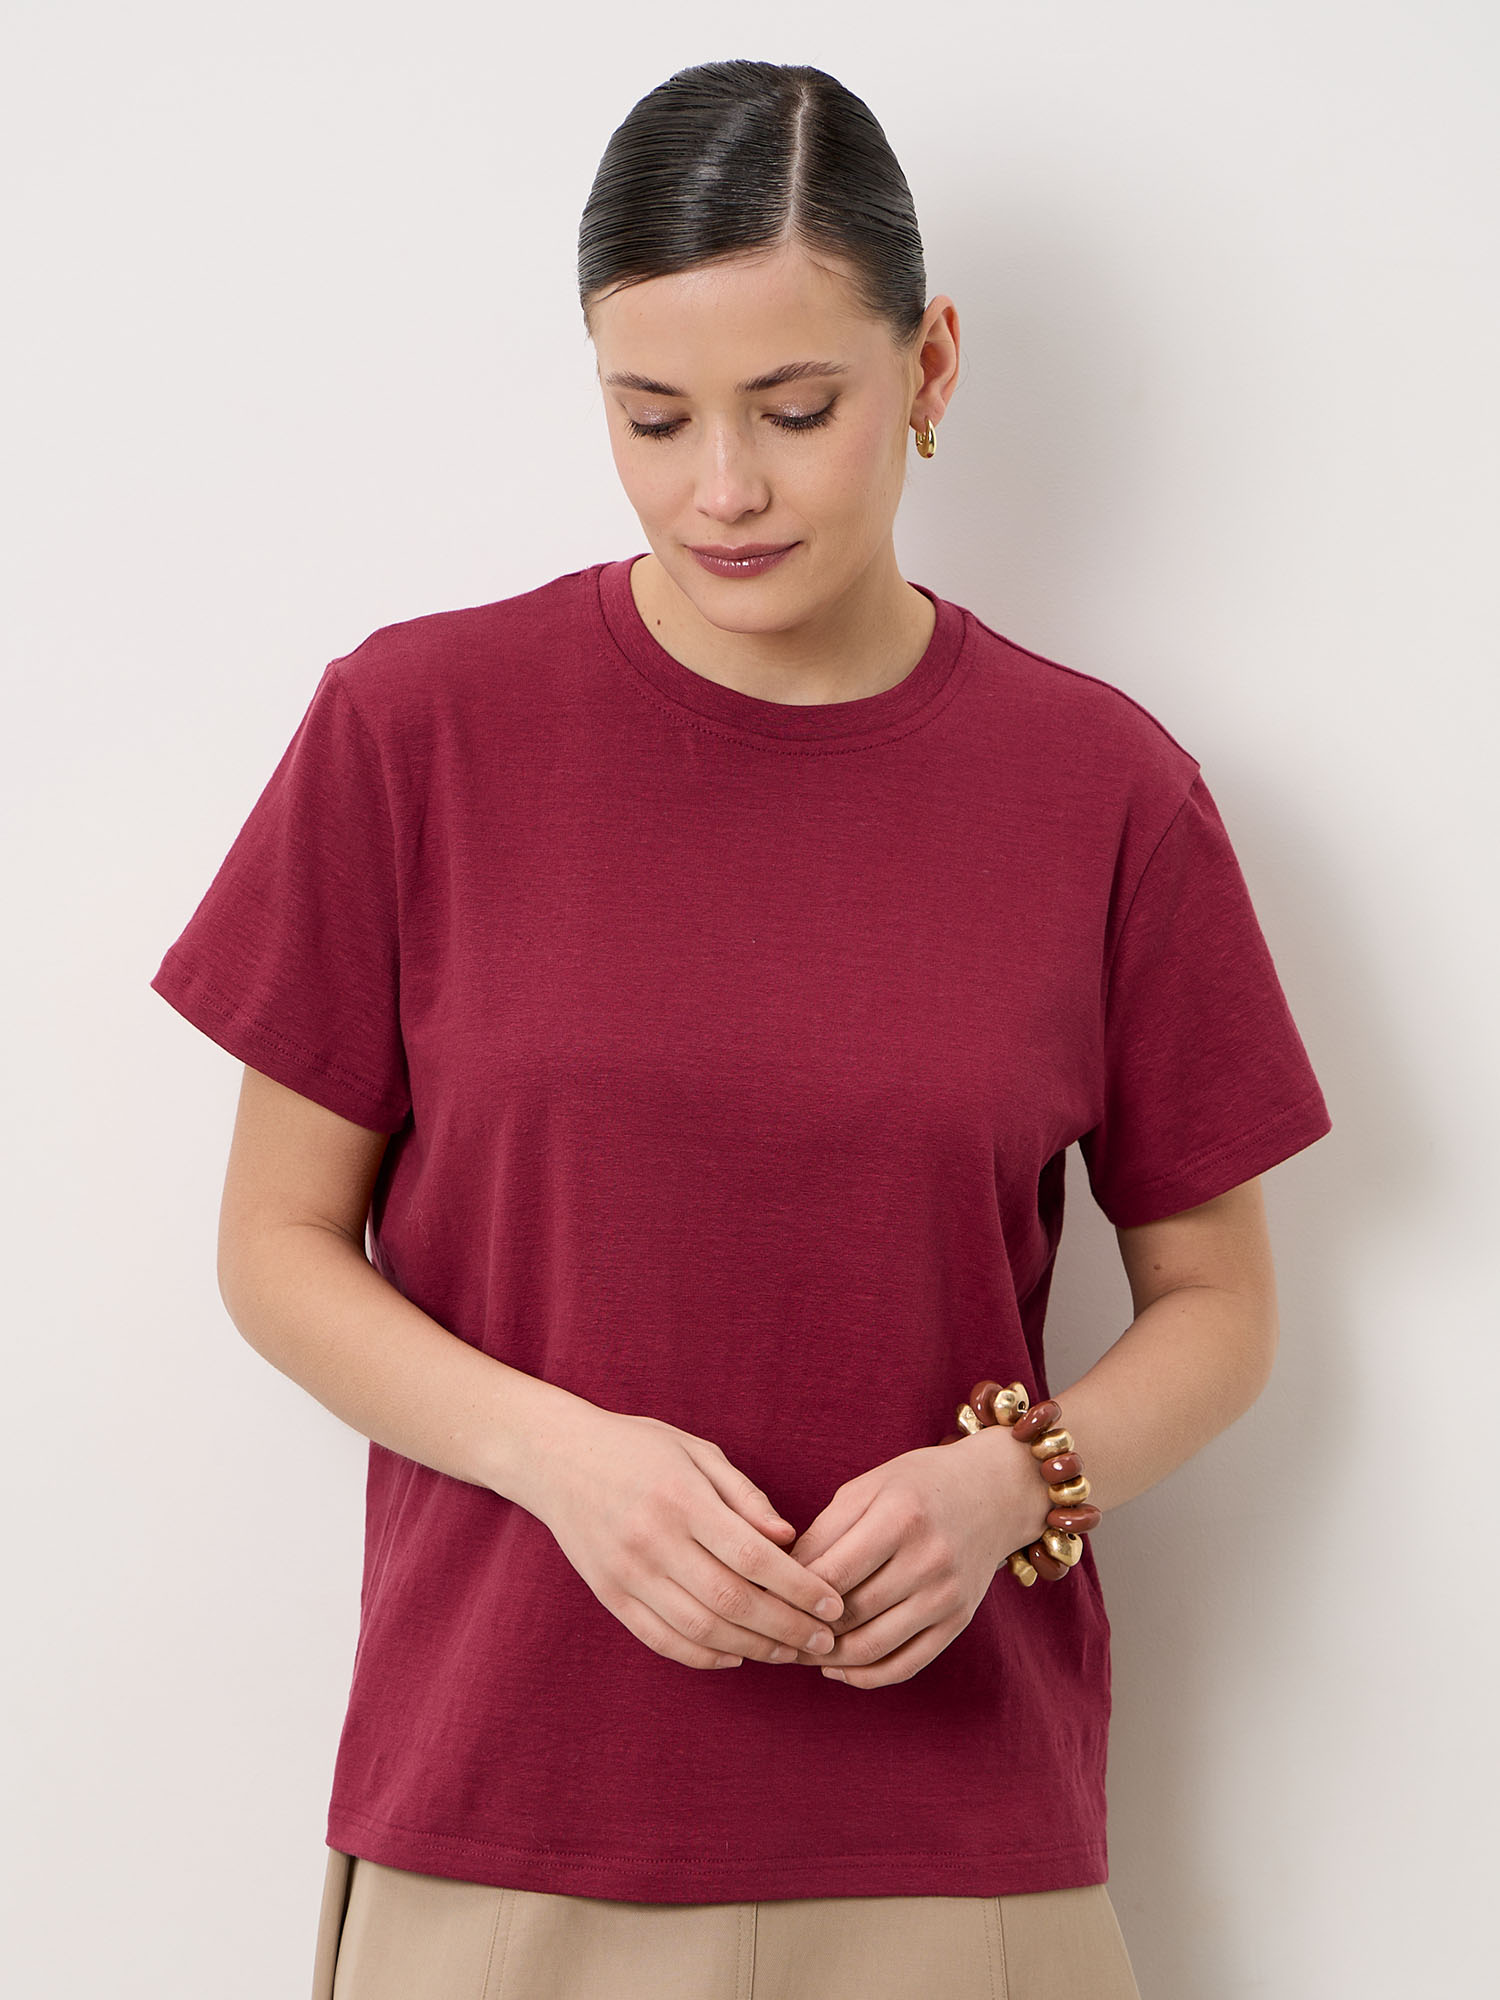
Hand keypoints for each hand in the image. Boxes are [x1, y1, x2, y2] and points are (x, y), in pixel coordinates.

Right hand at [529, 1406, 844, 1671]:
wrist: (557, 1458)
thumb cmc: (637, 1447)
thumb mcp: (697, 1451)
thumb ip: (745, 1496)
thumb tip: (789, 1540)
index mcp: (682, 1500)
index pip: (754, 1558)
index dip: (800, 1588)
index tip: (834, 1604)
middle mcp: (653, 1540)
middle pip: (732, 1601)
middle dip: (787, 1628)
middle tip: (824, 1641)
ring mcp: (627, 1573)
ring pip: (700, 1629)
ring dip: (753, 1649)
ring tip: (790, 1653)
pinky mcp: (609, 1596)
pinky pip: (661, 1640)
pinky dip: (703, 1656)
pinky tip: (737, 1656)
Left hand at [784, 1430, 1051, 1687]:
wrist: (994, 1493)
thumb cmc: (917, 1485)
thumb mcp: (866, 1489)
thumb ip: (824, 1533)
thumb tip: (780, 1580)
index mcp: (900, 1516)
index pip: (832, 1573)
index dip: (792, 1594)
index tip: (762, 1600)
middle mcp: (929, 1559)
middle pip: (850, 1614)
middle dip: (802, 1629)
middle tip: (768, 1633)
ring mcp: (947, 1596)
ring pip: (873, 1647)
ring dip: (827, 1658)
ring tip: (796, 1652)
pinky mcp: (958, 1623)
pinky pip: (906, 1665)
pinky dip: (865, 1675)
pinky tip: (836, 1667)